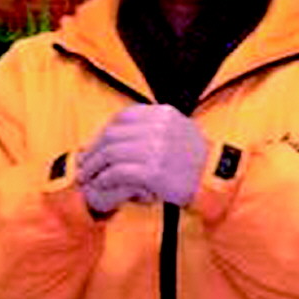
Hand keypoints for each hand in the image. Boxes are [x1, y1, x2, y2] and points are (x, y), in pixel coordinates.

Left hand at [76, 104, 207, 214]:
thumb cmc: (196, 158)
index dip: (105, 131)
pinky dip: (105, 178)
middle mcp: (158, 127)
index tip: (96, 144)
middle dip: (93, 149)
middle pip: (113, 134)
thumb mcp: (179, 129)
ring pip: (111, 152)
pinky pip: (118, 171)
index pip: (124, 117)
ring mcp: (155, 148)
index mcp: (163, 114)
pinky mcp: (153, 171)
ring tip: (88, 176)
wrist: (214, 179)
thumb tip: (122, 131)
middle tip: (84, 163)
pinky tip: (101, 184)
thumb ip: (154, 125)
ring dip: (94, 166)